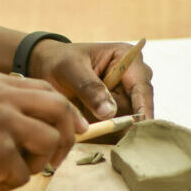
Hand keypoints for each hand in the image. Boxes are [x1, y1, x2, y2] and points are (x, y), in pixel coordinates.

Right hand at [0, 73, 86, 190]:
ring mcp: (3, 121)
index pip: (48, 91)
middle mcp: (3, 96)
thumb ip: (7, 105)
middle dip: (67, 137)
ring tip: (10, 171)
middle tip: (58, 160)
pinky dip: (9, 184)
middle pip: (60, 110)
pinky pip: (24, 174)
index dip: (67, 113)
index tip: (76, 130)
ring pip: (49, 141)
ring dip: (37, 164)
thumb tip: (49, 123)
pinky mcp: (0, 150)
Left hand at [28, 40, 153, 121]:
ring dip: (105, 125)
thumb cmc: (60, 61)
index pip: (142, 87)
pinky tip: (86, 123)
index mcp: (128, 58)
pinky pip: (117, 130)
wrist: (49, 68)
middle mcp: (134, 79)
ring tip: (81, 113)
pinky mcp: (120, 113)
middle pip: (137, 109)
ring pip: (127, 123)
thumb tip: (109, 112)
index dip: (142, 109)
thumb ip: (88, 87)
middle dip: (116, 119)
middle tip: (87, 116)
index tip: (137, 128)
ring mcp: (129, 97)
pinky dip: (102, 131)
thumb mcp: (70, 69)